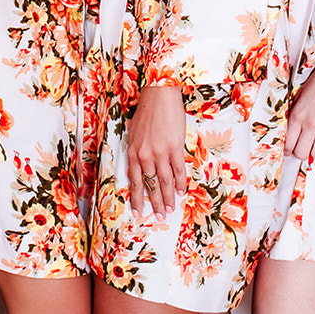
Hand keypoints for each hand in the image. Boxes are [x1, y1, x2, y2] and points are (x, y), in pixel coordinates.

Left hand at [127, 85, 186, 217]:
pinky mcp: (175, 148)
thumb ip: (136, 151)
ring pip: (164, 181)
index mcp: (133, 152)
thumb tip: (139, 168)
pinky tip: (181, 192)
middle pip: (151, 185)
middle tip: (160, 217)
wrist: (159, 96)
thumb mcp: (134, 133)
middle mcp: (145, 155)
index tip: (139, 212)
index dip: (137, 199)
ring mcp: (160, 153)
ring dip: (168, 197)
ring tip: (170, 209)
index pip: (135, 182)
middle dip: (155, 203)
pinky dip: (180, 183)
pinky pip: (178, 170)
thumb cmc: (146, 113)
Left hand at [284, 59, 314, 160]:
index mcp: (296, 117)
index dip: (288, 150)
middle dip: (300, 152)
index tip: (289, 149)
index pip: (288, 144)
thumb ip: (294, 116)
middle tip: (303, 146)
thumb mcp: (298, 98)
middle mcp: (310, 125)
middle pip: (301, 153)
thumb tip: (290, 132)